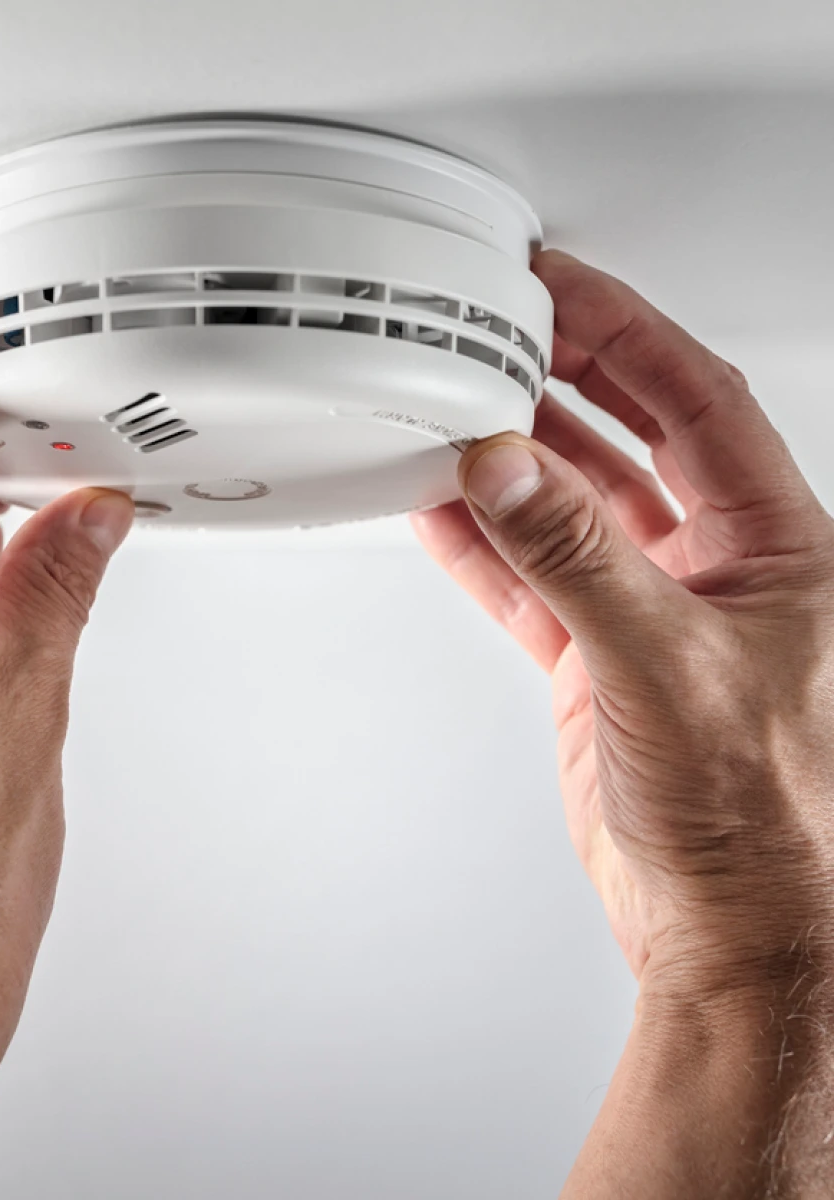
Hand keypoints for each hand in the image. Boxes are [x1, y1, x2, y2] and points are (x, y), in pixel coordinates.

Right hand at [414, 251, 833, 1194]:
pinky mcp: (597, 659)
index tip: (558, 286)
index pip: (695, 396)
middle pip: (629, 434)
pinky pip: (529, 578)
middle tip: (495, 329)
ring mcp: (649, 610)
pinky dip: (482, 545)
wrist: (729, 926)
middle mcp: (716, 565)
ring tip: (451, 411)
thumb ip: (579, 560)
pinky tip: (441, 511)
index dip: (625, 329)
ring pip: (568, 505)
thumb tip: (509, 472)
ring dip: (510, 461)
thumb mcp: (668, 666)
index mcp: (776, 544)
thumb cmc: (763, 817)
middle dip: (562, 376)